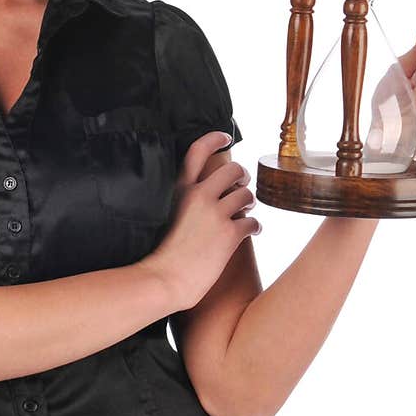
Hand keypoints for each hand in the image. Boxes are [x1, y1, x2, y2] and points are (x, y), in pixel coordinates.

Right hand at [143, 131, 257, 311]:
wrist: (163, 279)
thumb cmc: (159, 254)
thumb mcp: (161, 216)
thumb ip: (180, 202)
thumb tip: (201, 196)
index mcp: (179, 189)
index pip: (198, 151)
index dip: (214, 138)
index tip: (226, 136)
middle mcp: (199, 196)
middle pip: (233, 170)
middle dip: (243, 176)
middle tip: (243, 185)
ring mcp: (215, 214)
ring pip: (247, 195)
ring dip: (251, 201)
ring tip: (247, 210)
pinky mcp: (229, 234)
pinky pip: (253, 222)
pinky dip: (256, 227)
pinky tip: (253, 231)